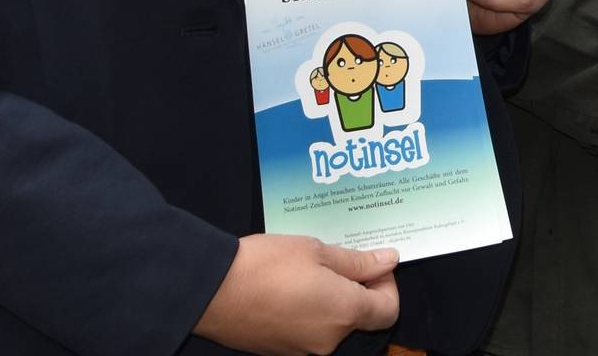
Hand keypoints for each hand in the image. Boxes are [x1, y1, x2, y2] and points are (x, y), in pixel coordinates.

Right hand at [192, 234, 398, 355]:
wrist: (209, 290)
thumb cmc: (265, 264)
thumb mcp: (317, 251)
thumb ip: (358, 262)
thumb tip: (389, 260)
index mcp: (345, 313)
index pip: (388, 311)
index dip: (387, 285)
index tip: (372, 265)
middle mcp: (328, 339)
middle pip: (360, 318)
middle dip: (356, 290)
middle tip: (336, 261)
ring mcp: (302, 349)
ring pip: (331, 325)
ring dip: (329, 300)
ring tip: (307, 271)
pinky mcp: (279, 351)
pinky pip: (306, 331)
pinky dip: (307, 312)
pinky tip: (288, 289)